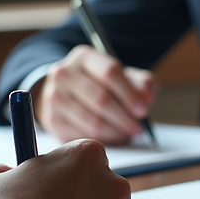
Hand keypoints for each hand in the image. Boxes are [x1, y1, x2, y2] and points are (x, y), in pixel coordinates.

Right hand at [35, 45, 156, 143]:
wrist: (63, 93)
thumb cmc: (99, 84)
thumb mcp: (121, 77)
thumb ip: (140, 83)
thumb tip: (147, 97)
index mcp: (84, 57)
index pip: (110, 72)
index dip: (130, 94)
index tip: (143, 110)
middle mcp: (64, 73)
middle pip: (101, 99)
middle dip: (125, 117)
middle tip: (138, 127)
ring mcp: (54, 97)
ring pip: (93, 121)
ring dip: (116, 132)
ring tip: (128, 133)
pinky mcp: (52, 120)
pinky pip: (83, 136)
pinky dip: (102, 140)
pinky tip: (112, 137)